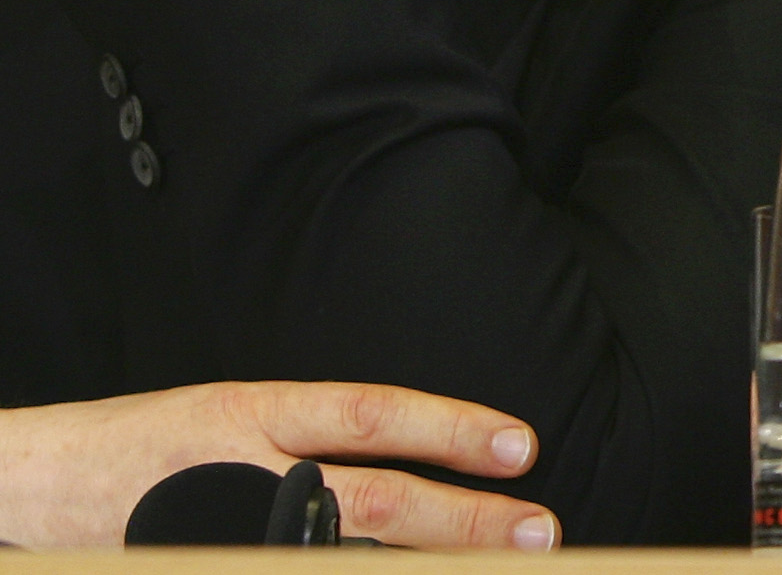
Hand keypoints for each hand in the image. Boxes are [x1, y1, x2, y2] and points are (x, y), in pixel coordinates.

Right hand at [0, 380, 557, 548]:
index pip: (369, 414)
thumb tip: (404, 463)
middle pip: (373, 500)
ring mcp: (221, 528)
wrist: (25, 484)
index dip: (450, 427)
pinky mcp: (202, 561)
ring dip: (422, 567)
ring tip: (492, 571)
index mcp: (249, 413)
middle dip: (463, 520)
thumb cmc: (134, 452)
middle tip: (538, 531)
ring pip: (339, 552)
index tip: (520, 445)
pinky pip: (289, 573)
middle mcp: (241, 471)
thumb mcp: (221, 419)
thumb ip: (302, 439)